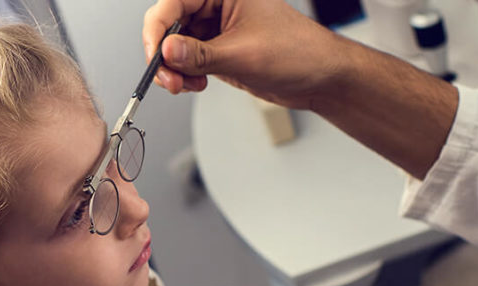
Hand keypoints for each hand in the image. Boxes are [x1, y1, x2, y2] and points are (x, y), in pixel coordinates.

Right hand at [142, 0, 352, 108]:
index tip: (155, 55)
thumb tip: (167, 50)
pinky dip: (186, 75)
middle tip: (168, 79)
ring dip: (174, 68)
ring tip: (185, 86)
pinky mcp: (220, 50)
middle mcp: (218, 5)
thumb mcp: (245, 54)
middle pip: (170, 24)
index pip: (174, 3)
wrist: (322, 77)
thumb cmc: (300, 52)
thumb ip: (201, 55)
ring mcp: (218, 29)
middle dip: (165, 54)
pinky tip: (195, 84)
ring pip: (177, 45)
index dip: (158, 30)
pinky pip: (189, 60)